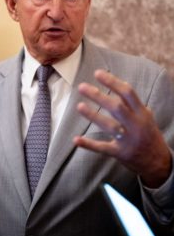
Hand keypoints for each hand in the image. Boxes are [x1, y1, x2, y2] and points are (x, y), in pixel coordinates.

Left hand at [75, 69, 170, 187]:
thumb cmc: (148, 134)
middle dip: (98, 96)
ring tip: (79, 106)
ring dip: (93, 116)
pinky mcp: (120, 153)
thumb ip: (131, 103)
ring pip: (109, 126)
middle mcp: (137, 125)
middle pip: (117, 107)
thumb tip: (117, 84)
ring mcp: (129, 140)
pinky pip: (103, 148)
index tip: (97, 73)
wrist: (159, 163)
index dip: (112, 82)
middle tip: (82, 86)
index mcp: (143, 113)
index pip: (128, 93)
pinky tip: (76, 140)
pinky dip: (89, 144)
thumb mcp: (145, 117)